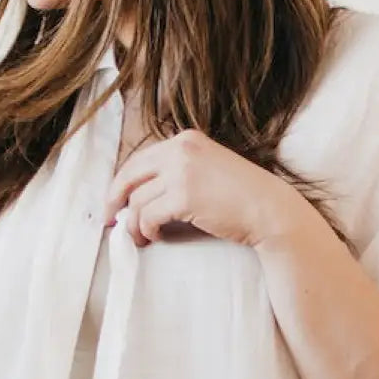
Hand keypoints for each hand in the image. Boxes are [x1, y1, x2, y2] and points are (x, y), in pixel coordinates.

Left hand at [101, 128, 298, 248]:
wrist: (268, 209)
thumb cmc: (242, 197)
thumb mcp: (208, 170)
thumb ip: (180, 172)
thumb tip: (145, 195)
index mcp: (186, 140)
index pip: (140, 159)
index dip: (123, 182)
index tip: (115, 201)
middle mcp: (181, 149)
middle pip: (129, 174)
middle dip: (114, 199)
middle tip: (110, 221)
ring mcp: (181, 171)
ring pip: (137, 199)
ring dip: (133, 223)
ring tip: (138, 238)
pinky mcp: (183, 195)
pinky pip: (148, 215)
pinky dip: (146, 230)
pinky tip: (154, 237)